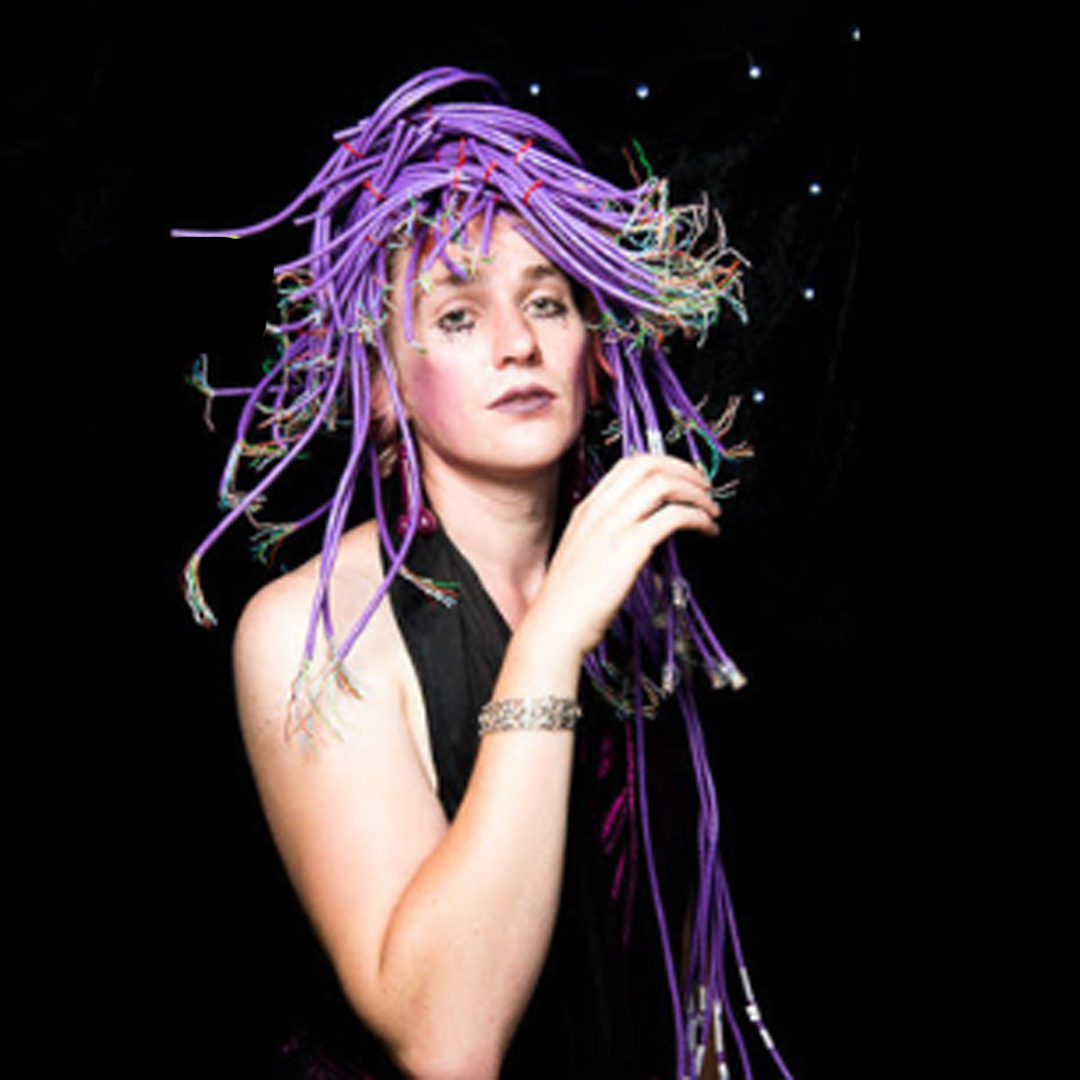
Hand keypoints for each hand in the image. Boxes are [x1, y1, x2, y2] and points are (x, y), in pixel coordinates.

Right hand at [527, 453, 719, 660]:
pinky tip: (707, 530)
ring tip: (711, 510)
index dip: (664, 464)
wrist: (554, 627)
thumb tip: (651, 536)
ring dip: (696, 493)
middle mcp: (599, 510)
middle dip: (685, 470)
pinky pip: (674, 517)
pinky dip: (698, 518)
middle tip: (705, 487)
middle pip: (649, 465)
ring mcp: (613, 526)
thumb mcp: (585, 556)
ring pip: (664, 485)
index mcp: (588, 509)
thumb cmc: (569, 602)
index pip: (630, 464)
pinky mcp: (630, 547)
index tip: (684, 477)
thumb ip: (612, 538)